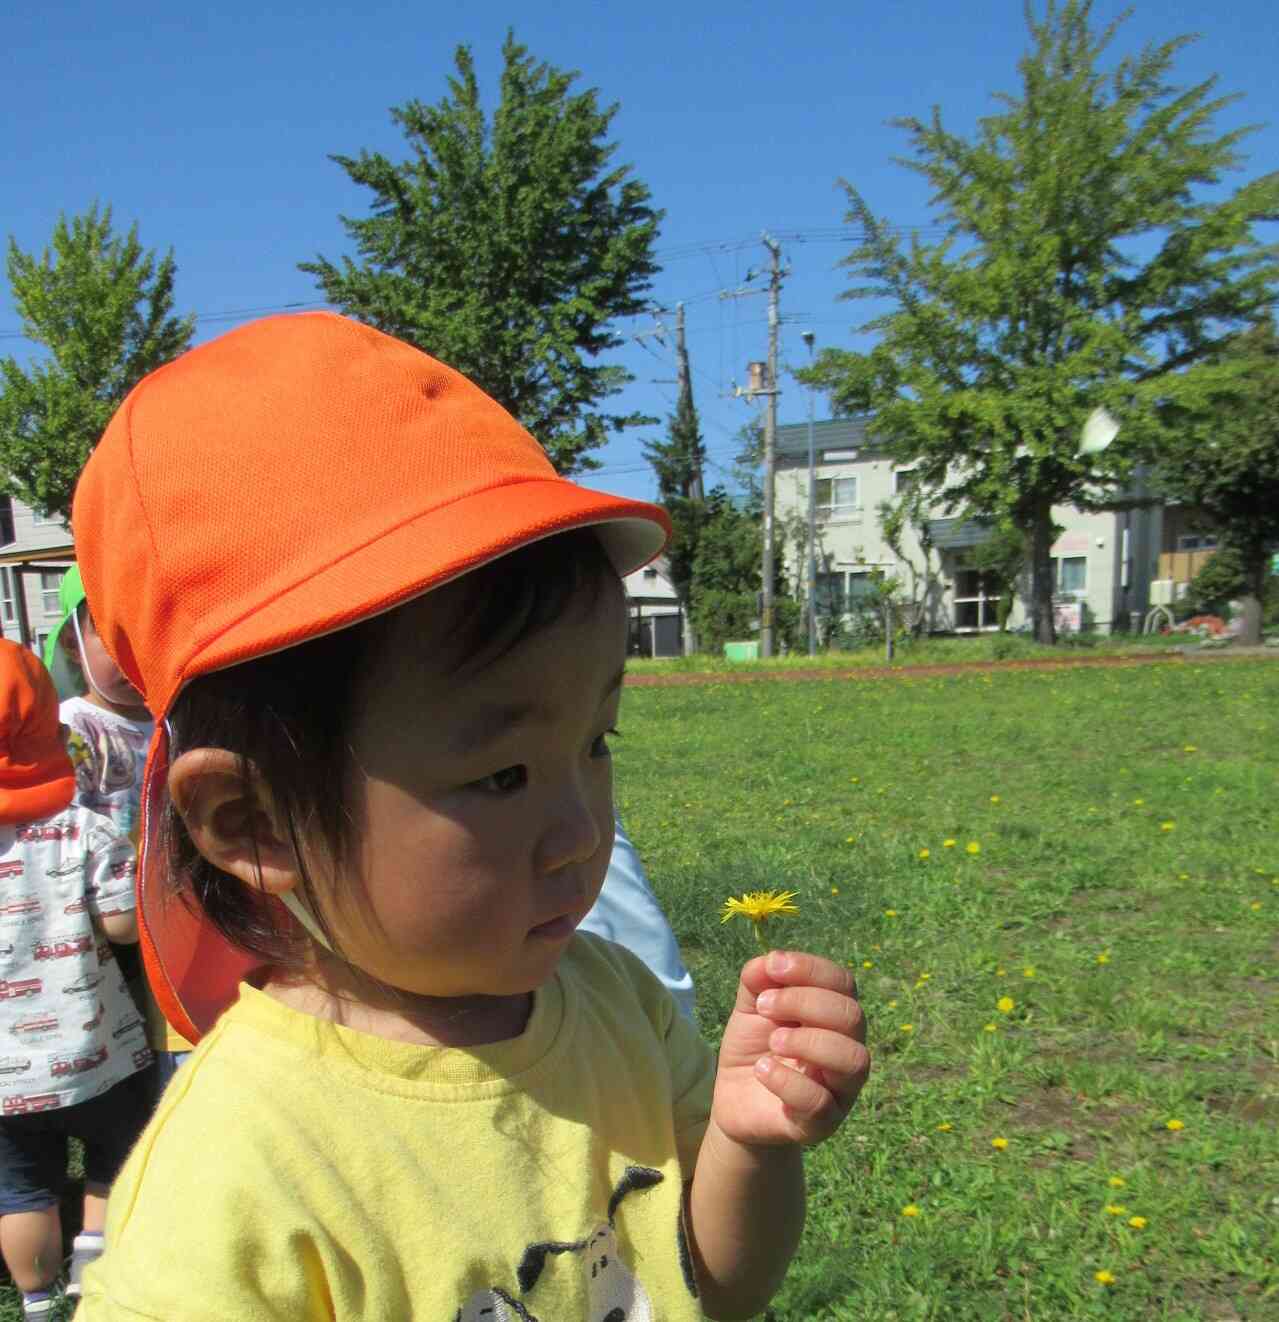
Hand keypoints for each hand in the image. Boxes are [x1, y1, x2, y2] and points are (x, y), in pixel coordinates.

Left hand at [711, 949, 868, 1147]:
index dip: (811, 969)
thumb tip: (769, 961)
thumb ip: (758, 981)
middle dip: (804, 1002)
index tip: (773, 967)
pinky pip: (821, 1103)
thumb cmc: (754, 1047)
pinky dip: (788, 1080)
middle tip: (763, 1007)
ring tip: (773, 1040)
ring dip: (808, 1041)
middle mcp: (847, 1048)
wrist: (736, 1101)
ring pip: (853, 1059)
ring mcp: (840, 1088)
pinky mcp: (822, 1123)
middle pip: (852, 1016)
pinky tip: (762, 1069)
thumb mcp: (750, 1008)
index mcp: (834, 1014)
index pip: (843, 982)